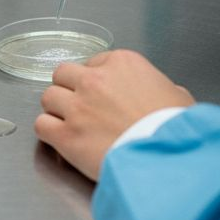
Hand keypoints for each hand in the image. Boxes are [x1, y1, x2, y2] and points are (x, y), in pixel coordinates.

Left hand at [36, 49, 195, 180]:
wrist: (165, 157)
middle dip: (69, 88)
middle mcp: (94, 80)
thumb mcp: (178, 96)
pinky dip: (48, 131)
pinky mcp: (66, 135)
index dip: (95, 79)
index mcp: (122, 64)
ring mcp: (77, 107)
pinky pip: (42, 125)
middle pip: (63, 74)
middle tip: (79, 105)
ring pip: (48, 97)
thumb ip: (161, 87)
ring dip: (56, 109)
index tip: (100, 93)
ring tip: (69, 123)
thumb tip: (164, 93)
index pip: (93, 62)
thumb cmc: (175, 128)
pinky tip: (59, 138)